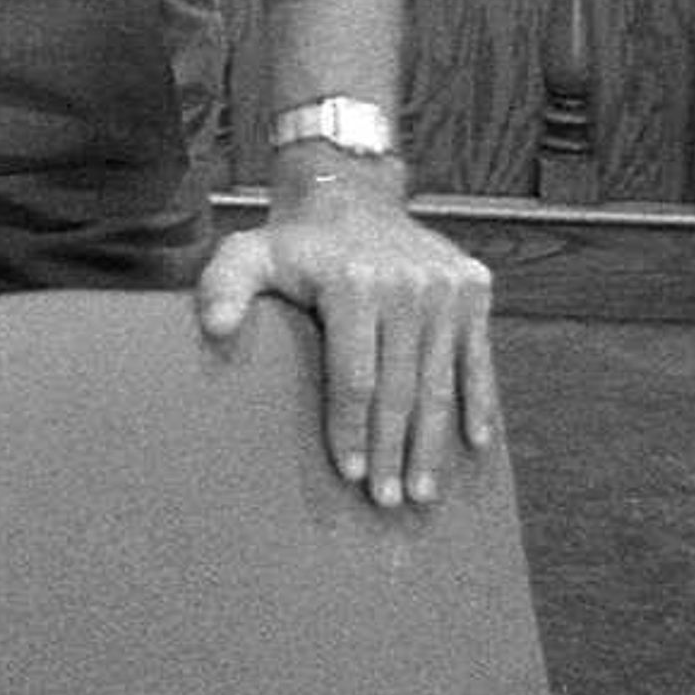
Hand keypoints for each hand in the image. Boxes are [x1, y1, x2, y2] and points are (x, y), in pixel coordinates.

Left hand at [192, 160, 498, 510]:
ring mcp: (446, 287)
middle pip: (400, 389)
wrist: (352, 193)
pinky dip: (478, 402)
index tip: (350, 475)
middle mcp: (408, 285)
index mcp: (355, 284)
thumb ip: (224, 286)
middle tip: (387, 502)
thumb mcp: (248, 253)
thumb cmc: (294, 241)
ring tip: (422, 492)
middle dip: (393, 452)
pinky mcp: (473, 287)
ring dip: (433, 443)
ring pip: (439, 383)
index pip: (355, 378)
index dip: (352, 431)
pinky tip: (474, 445)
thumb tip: (216, 328)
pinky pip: (476, 357)